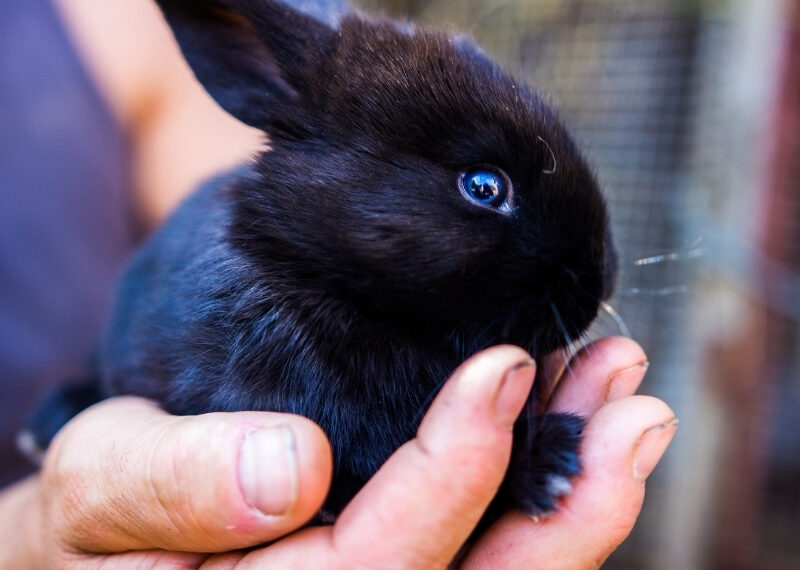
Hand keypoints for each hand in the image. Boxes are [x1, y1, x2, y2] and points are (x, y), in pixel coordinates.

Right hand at [0, 338, 673, 568]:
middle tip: (632, 404)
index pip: (376, 567)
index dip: (452, 475)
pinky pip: (488, 549)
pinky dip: (544, 489)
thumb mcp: (99, 488)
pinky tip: (577, 427)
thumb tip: (286, 470)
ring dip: (576, 491)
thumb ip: (169, 486)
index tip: (502, 370)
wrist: (105, 535)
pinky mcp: (399, 565)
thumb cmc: (93, 518)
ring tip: (628, 407)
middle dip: (565, 499)